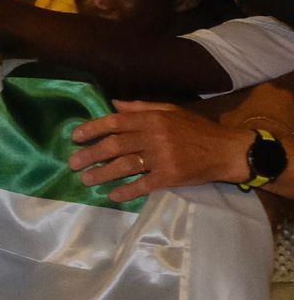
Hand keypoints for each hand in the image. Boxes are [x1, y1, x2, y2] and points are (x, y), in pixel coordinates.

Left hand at [70, 101, 254, 202]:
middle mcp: (155, 137)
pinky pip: (143, 185)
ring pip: (125, 166)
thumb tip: (113, 103)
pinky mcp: (170, 177)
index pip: (115, 122)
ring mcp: (162, 158)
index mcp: (153, 119)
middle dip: (90, 155)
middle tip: (73, 163)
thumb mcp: (171, 110)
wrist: (227, 150)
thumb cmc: (197, 129)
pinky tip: (113, 195)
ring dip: (102, 174)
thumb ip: (141, 107)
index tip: (75, 137)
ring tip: (86, 180)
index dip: (92, 129)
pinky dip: (126, 191)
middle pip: (115, 146)